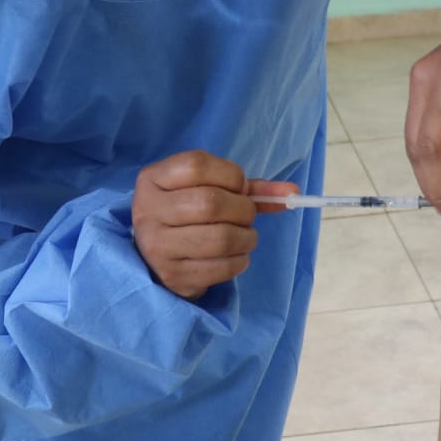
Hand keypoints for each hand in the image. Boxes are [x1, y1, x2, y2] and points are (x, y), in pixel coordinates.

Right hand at [131, 151, 295, 298]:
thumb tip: (293, 192)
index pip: (197, 165)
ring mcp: (157, 245)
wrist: (156, 258)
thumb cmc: (188, 215)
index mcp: (153, 179)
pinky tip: (236, 255)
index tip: (240, 187)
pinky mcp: (172, 275)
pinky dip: (240, 260)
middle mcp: (148, 210)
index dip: (231, 175)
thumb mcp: (208, 190)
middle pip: (210, 203)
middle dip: (243, 209)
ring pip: (220, 238)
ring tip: (245, 236)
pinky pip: (222, 267)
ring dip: (246, 237)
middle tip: (247, 215)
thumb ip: (248, 188)